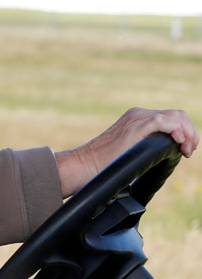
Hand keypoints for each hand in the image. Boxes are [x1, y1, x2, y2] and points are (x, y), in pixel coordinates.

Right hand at [55, 107, 198, 196]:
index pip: (172, 116)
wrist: (87, 164)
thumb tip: (165, 155)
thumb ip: (146, 146)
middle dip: (191, 132)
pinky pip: (163, 122)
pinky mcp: (134, 127)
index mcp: (137, 118)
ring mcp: (136, 119)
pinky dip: (176, 131)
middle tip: (188, 151)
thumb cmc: (105, 164)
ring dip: (188, 134)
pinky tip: (177, 144)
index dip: (186, 131)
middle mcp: (138, 114)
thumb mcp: (130, 151)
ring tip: (185, 150)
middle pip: (178, 114)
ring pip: (175, 116)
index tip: (186, 149)